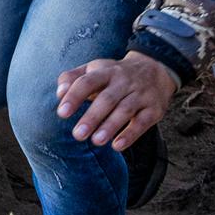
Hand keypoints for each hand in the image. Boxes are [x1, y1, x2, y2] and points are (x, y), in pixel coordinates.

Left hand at [55, 52, 177, 150]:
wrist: (155, 69)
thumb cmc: (115, 75)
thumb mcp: (94, 69)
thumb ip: (73, 78)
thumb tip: (59, 93)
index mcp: (105, 71)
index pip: (87, 82)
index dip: (74, 97)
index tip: (62, 113)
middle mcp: (123, 81)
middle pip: (107, 99)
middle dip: (92, 117)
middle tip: (77, 135)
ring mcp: (140, 94)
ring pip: (125, 110)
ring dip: (110, 126)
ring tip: (96, 141)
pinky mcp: (154, 109)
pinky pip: (142, 122)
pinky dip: (130, 134)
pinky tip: (117, 146)